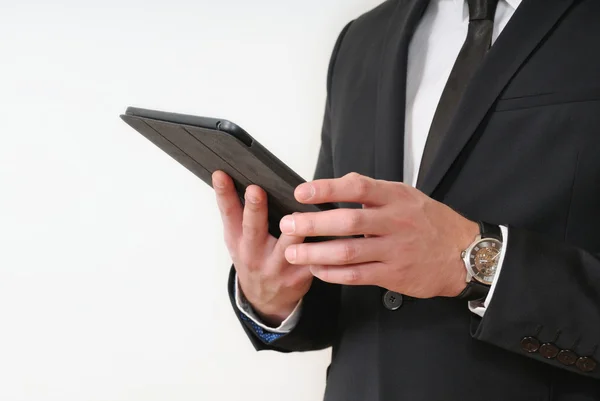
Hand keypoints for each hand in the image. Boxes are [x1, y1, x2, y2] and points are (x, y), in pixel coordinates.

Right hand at [213, 171, 312, 325]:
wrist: (265, 299)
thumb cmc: (253, 257)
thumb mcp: (237, 240)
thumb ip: (238, 213)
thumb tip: (242, 174)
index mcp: (237, 240)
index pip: (228, 213)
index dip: (223, 193)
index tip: (221, 174)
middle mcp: (253, 253)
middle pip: (253, 229)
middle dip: (255, 209)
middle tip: (255, 190)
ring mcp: (276, 266)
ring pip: (289, 244)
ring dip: (295, 227)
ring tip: (299, 210)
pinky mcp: (300, 275)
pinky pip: (314, 257)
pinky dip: (323, 244)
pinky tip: (332, 228)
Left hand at [280, 173, 478, 297]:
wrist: (463, 254)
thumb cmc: (430, 222)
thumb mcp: (406, 196)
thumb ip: (373, 191)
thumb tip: (338, 183)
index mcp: (396, 198)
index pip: (358, 188)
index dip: (327, 189)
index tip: (302, 192)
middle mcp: (395, 222)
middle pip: (348, 222)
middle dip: (313, 224)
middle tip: (289, 224)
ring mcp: (395, 251)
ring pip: (348, 252)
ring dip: (316, 253)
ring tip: (293, 252)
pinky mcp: (394, 275)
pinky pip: (357, 275)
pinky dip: (333, 273)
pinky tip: (316, 270)